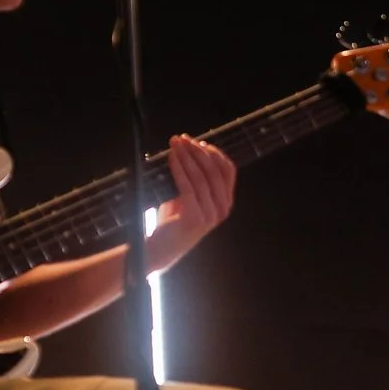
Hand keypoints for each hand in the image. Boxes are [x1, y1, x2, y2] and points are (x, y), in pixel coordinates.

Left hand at [146, 136, 236, 270]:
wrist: (160, 250)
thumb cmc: (173, 222)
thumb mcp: (190, 198)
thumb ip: (197, 181)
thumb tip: (190, 151)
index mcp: (225, 203)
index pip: (228, 170)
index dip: (214, 153)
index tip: (198, 142)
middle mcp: (222, 209)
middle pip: (214, 170)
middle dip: (196, 150)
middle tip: (181, 138)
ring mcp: (210, 215)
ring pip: (200, 177)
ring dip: (186, 156)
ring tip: (174, 144)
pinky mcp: (194, 217)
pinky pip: (187, 186)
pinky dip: (179, 168)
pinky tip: (171, 158)